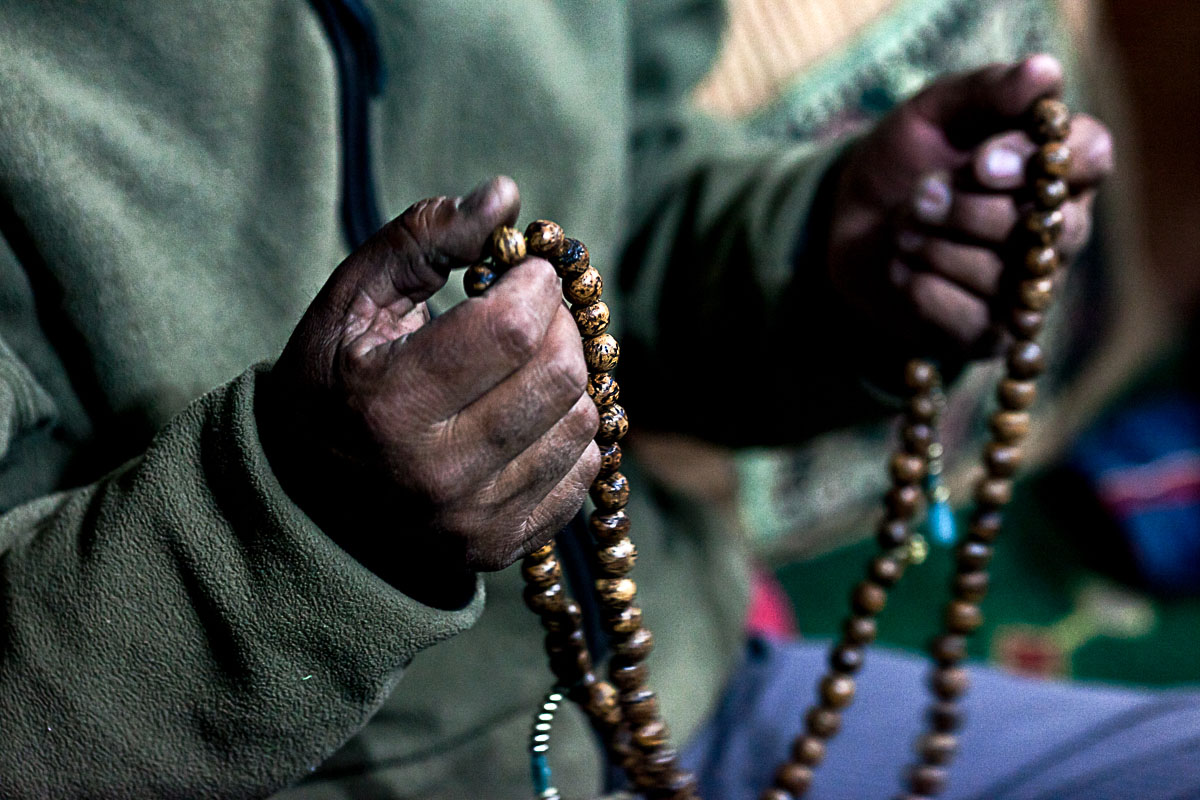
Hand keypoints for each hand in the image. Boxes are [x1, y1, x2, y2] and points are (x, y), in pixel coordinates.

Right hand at [260, 177, 599, 605]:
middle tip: (532, 313)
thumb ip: (421, 238)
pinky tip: (529, 415)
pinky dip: (570, 430)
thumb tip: (504, 194)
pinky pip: (583, 471)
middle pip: (558, 373)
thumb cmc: (333, 385)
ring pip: (582, 421)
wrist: (311, 502)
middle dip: (560, 324)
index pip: (512, 328)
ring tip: (527, 364)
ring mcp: (471, 518)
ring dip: (570, 376)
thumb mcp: (351, 301)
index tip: (522, 272)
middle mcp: (433, 472)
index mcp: (387, 403)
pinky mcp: (501, 545)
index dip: (535, 284)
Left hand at [825, 55, 1112, 358]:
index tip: (980, 163)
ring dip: (936, 247)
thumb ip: (988, 92)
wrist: (846, 224)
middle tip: (919, 196)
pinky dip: (922, 289)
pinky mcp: (986, 333)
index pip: (1090, 156)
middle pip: (1047, 226)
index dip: (1037, 163)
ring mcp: (1026, 287)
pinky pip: (967, 317)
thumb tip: (1043, 72)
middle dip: (967, 210)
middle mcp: (1059, 229)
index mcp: (1058, 166)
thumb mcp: (934, 112)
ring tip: (903, 229)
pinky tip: (902, 269)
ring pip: (1002, 276)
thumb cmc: (905, 162)